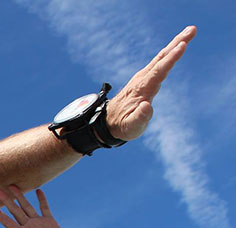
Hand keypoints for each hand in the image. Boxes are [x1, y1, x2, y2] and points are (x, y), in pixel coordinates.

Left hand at [0, 186, 71, 227]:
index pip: (6, 222)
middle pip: (15, 210)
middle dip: (6, 200)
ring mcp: (38, 224)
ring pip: (27, 207)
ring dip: (20, 196)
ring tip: (12, 185)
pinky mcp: (50, 223)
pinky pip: (45, 208)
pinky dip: (41, 200)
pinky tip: (38, 190)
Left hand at [106, 25, 195, 140]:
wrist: (107, 122)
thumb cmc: (122, 126)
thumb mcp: (130, 127)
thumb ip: (139, 118)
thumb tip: (147, 106)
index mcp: (142, 89)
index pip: (159, 71)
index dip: (171, 59)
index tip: (182, 45)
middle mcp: (142, 80)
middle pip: (161, 59)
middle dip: (177, 43)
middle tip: (192, 29)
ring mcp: (142, 77)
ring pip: (160, 57)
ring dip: (175, 44)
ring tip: (190, 32)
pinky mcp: (144, 78)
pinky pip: (159, 62)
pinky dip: (169, 52)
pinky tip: (176, 45)